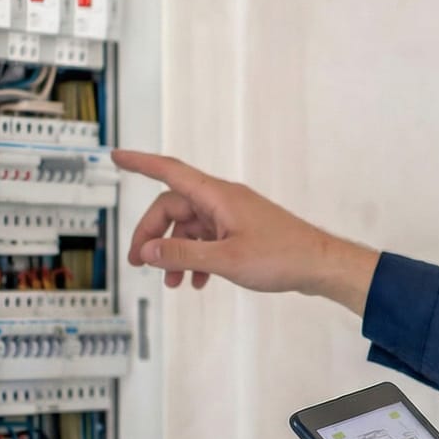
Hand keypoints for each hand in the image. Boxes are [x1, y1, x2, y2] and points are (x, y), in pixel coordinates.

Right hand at [111, 150, 380, 312]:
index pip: (169, 171)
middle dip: (153, 235)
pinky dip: (196, 258)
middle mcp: (224, 200)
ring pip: (190, 227)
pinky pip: (208, 239)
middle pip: (173, 207)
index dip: (141, 163)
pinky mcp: (243, 231)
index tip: (117, 156)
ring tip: (170, 282)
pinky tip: (196, 281)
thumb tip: (148, 252)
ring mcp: (234, 215)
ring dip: (175, 252)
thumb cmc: (283, 257)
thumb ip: (182, 255)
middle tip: (141, 263)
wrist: (320, 266)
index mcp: (218, 196)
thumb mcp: (225, 260)